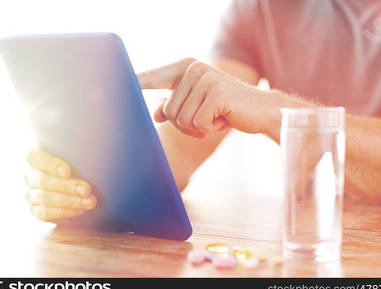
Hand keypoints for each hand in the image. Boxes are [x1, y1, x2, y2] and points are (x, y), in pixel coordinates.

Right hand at [25, 149, 96, 221]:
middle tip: (86, 189)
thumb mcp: (79, 160)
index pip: (36, 158)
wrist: (80, 192)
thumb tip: (96, 154)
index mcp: (37, 159)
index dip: (51, 165)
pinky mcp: (36, 211)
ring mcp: (31, 194)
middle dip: (67, 186)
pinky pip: (46, 213)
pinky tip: (81, 209)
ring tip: (89, 201)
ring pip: (45, 198)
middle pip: (43, 180)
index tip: (68, 172)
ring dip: (70, 201)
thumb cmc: (80, 169)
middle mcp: (31, 176)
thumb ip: (80, 157)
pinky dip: (66, 211)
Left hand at [138, 58, 270, 137]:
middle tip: (207, 119)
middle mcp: (193, 68)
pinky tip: (224, 118)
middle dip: (185, 124)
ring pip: (181, 119)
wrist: (261, 111)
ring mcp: (205, 78)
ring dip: (198, 127)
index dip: (136, 82)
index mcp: (186, 67)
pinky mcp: (216, 92)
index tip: (119, 83)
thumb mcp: (197, 107)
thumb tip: (156, 112)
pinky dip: (210, 128)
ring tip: (216, 117)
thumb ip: (175, 105)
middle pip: (168, 111)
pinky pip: (197, 123)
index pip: (154, 76)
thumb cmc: (225, 109)